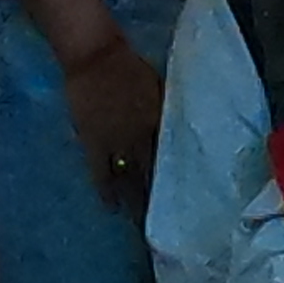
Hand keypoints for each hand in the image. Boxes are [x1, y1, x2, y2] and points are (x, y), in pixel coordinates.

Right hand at [60, 40, 166, 211]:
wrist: (95, 57)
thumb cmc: (130, 66)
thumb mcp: (160, 87)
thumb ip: (168, 111)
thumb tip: (183, 129)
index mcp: (160, 122)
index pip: (173, 158)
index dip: (180, 181)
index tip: (190, 203)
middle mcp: (141, 137)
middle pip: (153, 174)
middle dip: (159, 200)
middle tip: (166, 225)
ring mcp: (117, 142)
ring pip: (129, 179)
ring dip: (135, 202)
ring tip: (141, 225)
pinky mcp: (94, 143)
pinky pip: (102, 173)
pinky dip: (107, 192)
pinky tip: (112, 208)